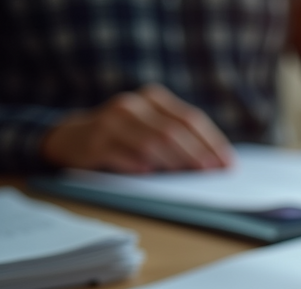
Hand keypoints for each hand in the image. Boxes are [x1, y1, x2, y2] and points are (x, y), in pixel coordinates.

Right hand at [41, 84, 233, 172]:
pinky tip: (152, 176)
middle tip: (213, 173)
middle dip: (197, 155)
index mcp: (152, 98)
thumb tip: (215, 164)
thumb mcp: (150, 127)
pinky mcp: (95, 142)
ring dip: (174, 164)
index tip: (228, 163)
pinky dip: (140, 166)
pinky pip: (123, 156)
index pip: (190, 119)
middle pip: (173, 131)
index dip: (212, 142)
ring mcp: (111, 122)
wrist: (72, 138)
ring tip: (191, 178)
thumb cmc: (125, 137)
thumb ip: (178, 138)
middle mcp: (132, 105)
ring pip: (151, 144)